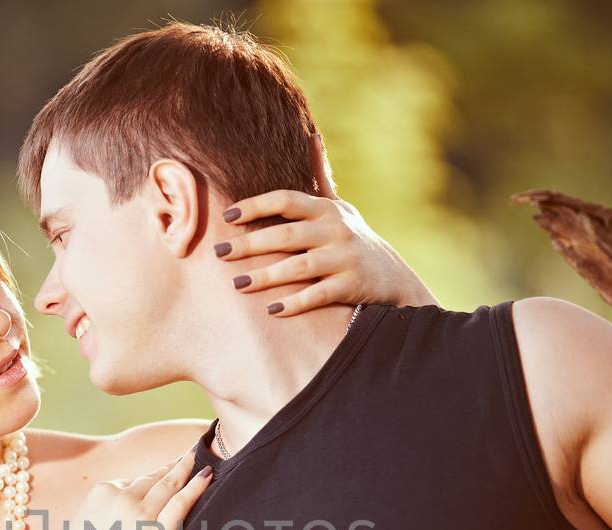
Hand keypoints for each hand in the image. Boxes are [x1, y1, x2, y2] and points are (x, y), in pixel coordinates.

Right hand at [39, 449, 212, 529]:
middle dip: (170, 467)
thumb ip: (98, 516)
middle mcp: (122, 497)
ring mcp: (142, 514)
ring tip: (197, 459)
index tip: (161, 472)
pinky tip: (207, 476)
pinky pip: (181, 503)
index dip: (148, 480)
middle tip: (187, 456)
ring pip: (169, 484)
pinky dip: (196, 487)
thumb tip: (109, 518)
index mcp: (101, 493)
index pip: (130, 482)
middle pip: (152, 479)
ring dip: (185, 469)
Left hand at [214, 134, 425, 316]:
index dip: (256, 206)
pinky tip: (272, 310)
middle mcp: (335, 230)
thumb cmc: (352, 237)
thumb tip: (312, 136)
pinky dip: (295, 303)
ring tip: (237, 285)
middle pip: (286, 234)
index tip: (228, 216)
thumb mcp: (338, 206)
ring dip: (266, 277)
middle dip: (250, 244)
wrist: (392, 276)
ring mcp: (344, 258)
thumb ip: (320, 176)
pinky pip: (318, 295)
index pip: (286, 199)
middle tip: (219, 253)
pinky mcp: (351, 286)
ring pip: (300, 267)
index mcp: (326, 209)